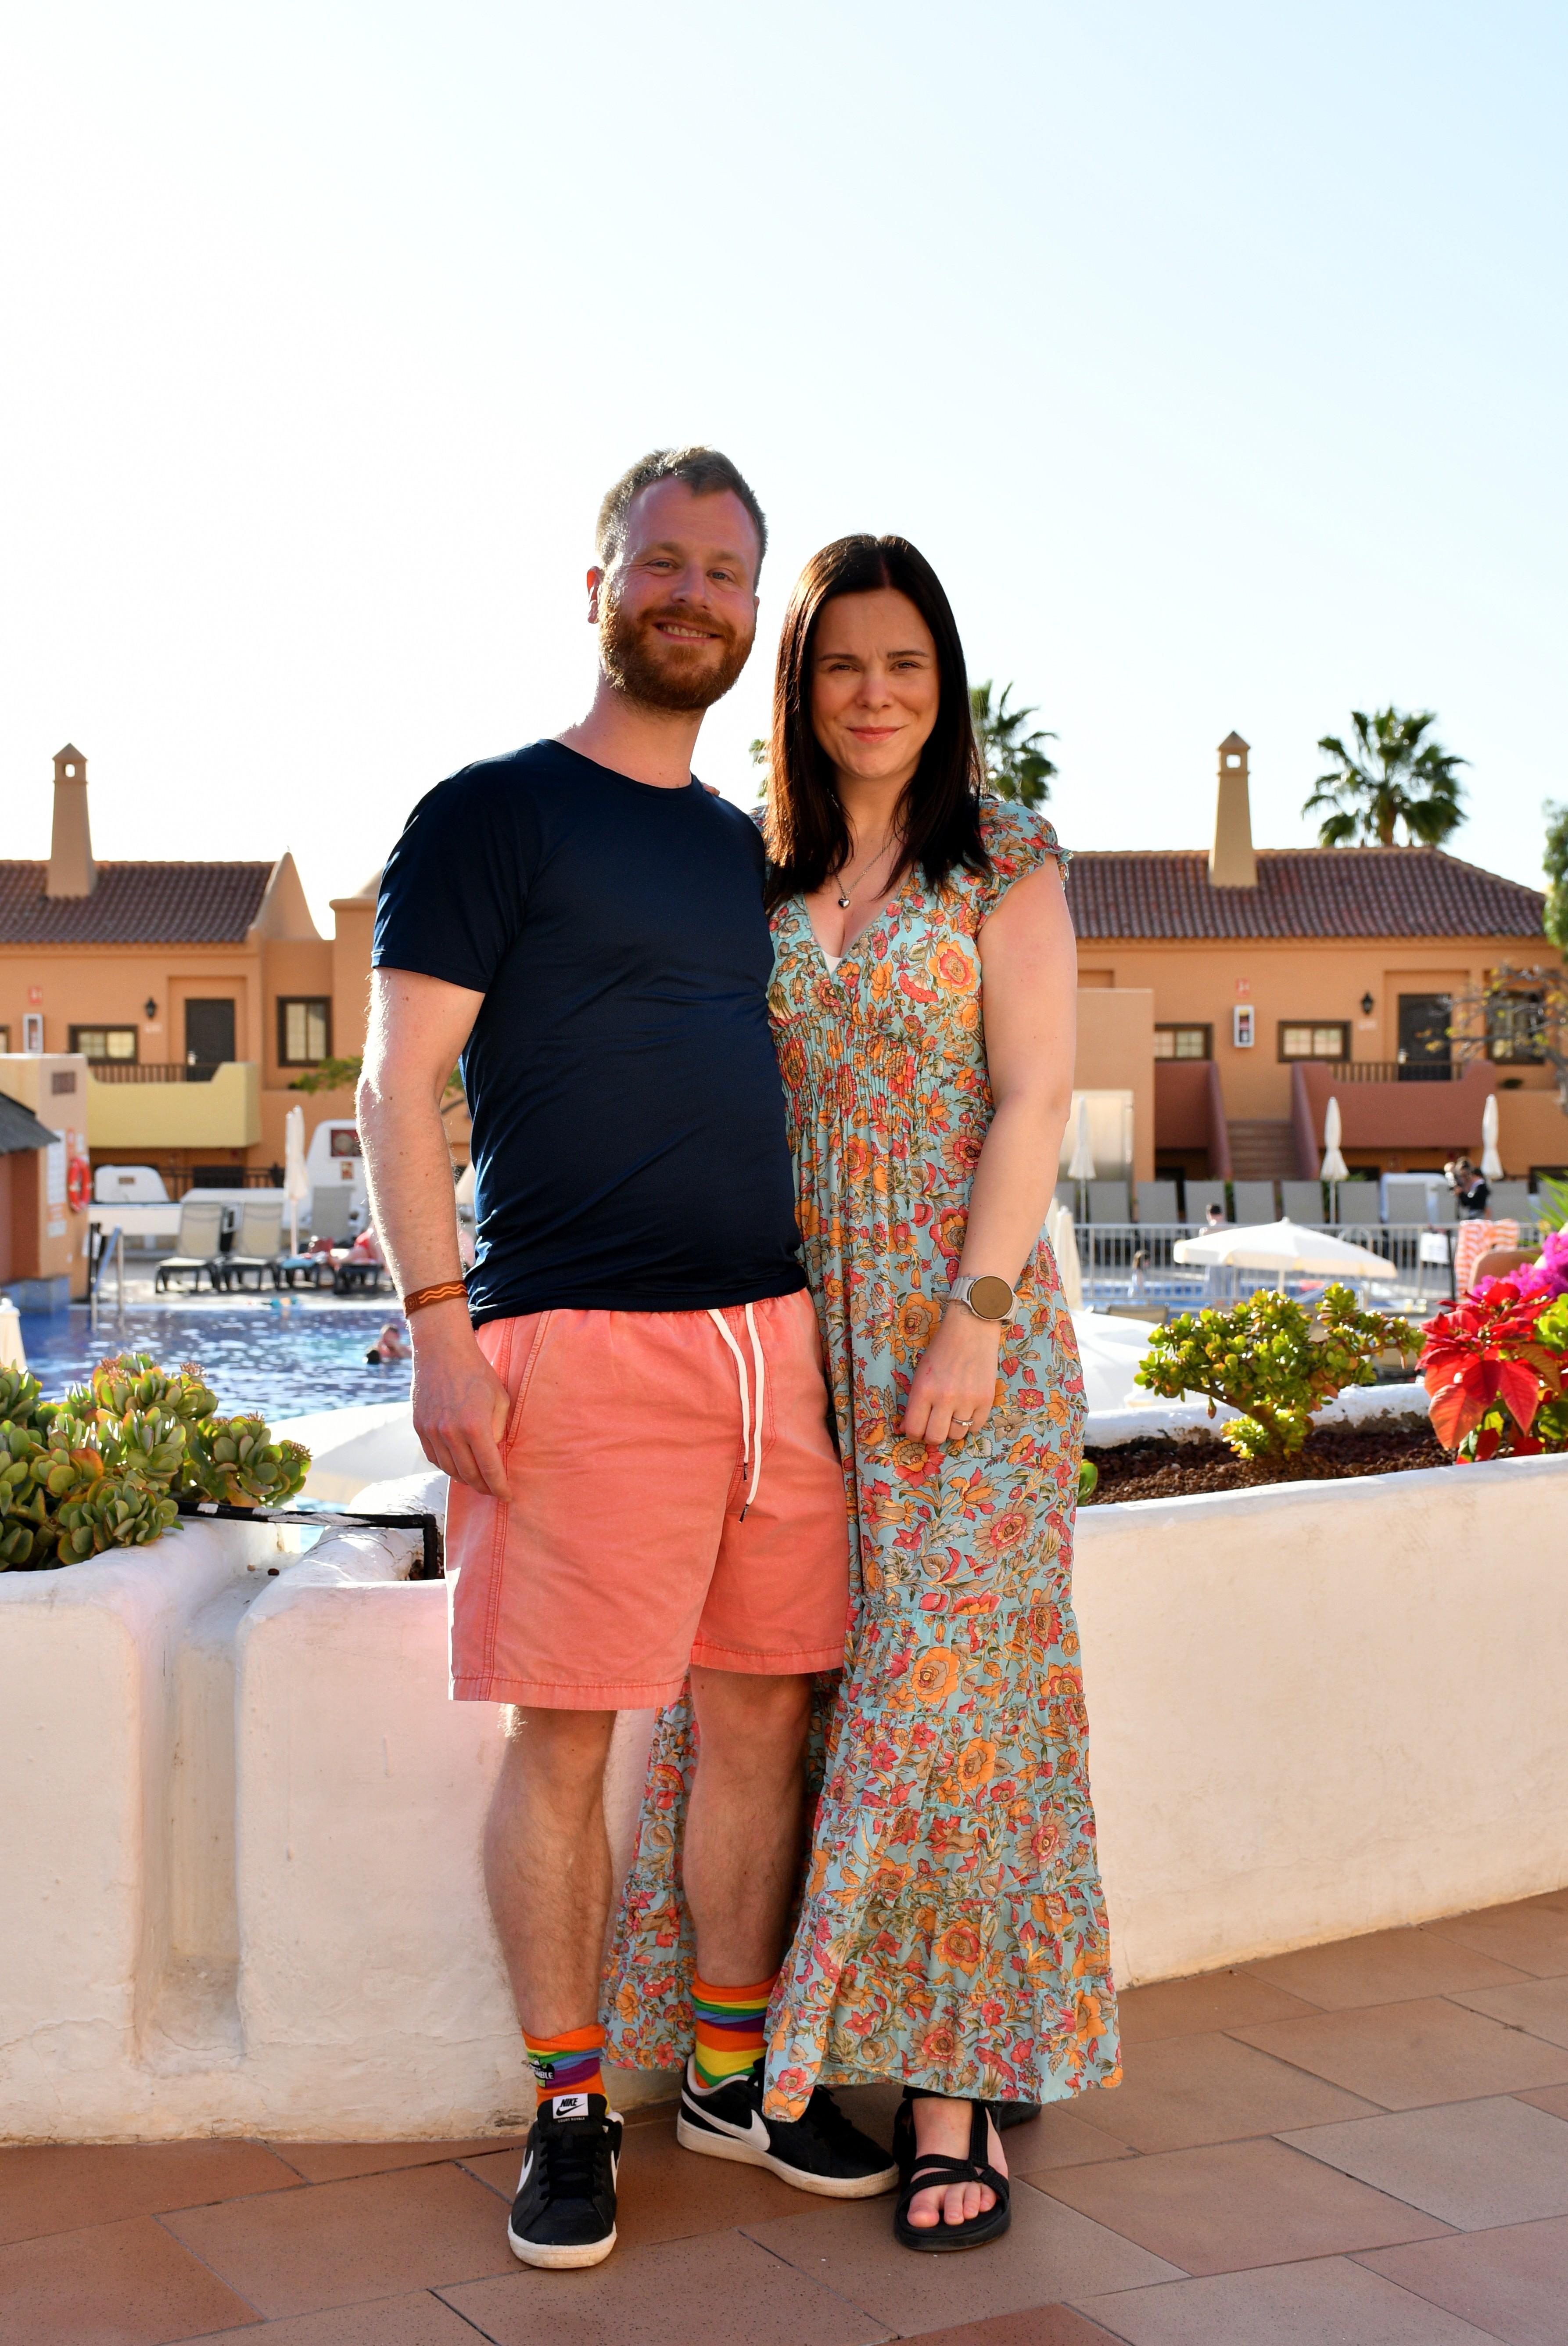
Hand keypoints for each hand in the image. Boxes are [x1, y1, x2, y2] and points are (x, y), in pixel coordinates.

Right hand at [409, 1303, 511, 1498]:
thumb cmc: (477, 1372)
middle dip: (484, 1487)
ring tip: (478, 1480)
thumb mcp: (500, 1398)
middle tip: (494, 1490)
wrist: (441, 1352)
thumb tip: (495, 1453)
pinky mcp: (419, 1428)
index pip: (489, 1469)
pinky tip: (458, 1465)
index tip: (507, 1496)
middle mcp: (450, 1433)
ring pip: (449, 1470)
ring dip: (465, 1479)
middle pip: (469, 1475)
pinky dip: (447, 1466)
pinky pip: (434, 1458)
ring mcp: (431, 1432)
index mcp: (475, 1426)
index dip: (500, 1487)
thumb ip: (499, 1429)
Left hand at [901, 1306, 1003, 1444]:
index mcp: (923, 1390)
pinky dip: (970, 1423)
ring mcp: (967, 1400)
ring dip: (952, 1429)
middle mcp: (944, 1398)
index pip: (914, 1429)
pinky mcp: (986, 1399)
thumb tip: (908, 1429)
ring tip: (952, 1415)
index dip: (913, 1434)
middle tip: (934, 1427)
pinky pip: (976, 1427)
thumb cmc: (941, 1350)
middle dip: (932, 1436)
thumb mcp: (920, 1373)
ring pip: (957, 1435)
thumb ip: (915, 1401)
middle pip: (935, 1437)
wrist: (971, 1330)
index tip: (917, 1431)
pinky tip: (967, 1410)